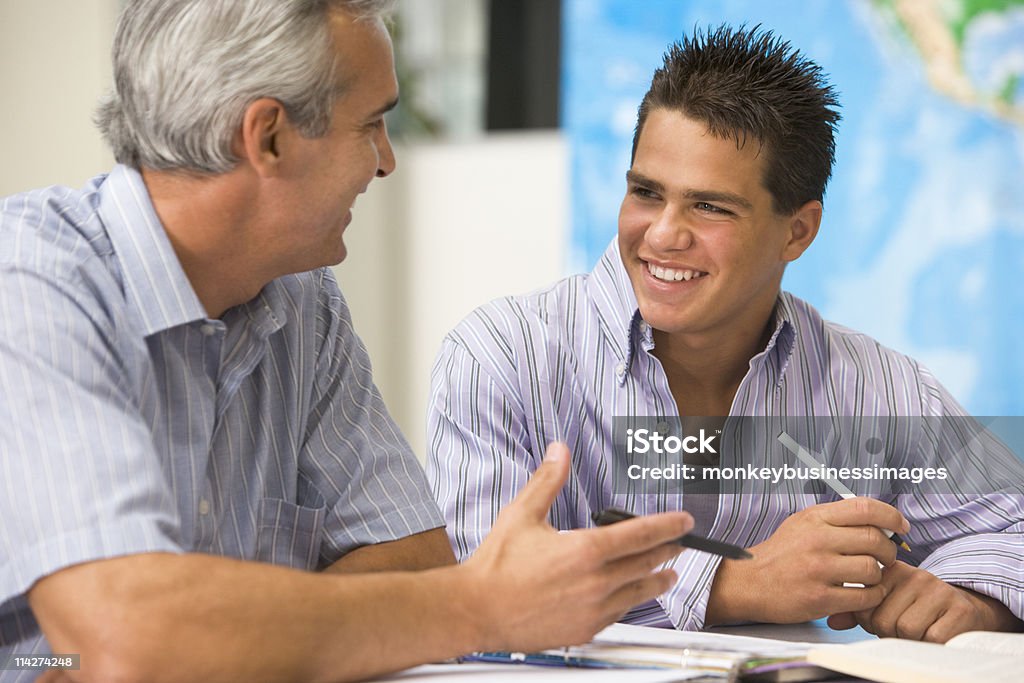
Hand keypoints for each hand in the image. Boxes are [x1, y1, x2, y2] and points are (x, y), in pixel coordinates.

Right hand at [462, 442, 692, 651]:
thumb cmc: (495, 567)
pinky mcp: (585, 630)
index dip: (669, 525)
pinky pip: (619, 614)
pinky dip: (630, 602)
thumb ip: (547, 481)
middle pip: (646, 563)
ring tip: (668, 575)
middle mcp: (596, 582)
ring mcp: (593, 610)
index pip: (641, 533)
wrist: (476, 611)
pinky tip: (630, 597)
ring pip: (639, 593)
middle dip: (667, 551)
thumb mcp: (522, 514)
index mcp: (585, 550)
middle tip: (680, 544)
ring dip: (657, 580)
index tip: (685, 521)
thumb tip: (559, 451)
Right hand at [706, 497, 908, 624]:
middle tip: (886, 557)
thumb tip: (877, 520)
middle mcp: (817, 540)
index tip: (900, 526)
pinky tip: (864, 594)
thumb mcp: (802, 524)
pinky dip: (872, 597)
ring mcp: (818, 570)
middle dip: (889, 550)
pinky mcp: (820, 598)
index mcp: (815, 518)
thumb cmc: (779, 554)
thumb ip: (835, 520)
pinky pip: (864, 597)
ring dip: (879, 576)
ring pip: (872, 569)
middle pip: (874, 539)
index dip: (891, 516)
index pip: (865, 508)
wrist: (749, 582)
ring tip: (870, 577)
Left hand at [828, 561, 1022, 641]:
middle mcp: (914, 575)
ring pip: (905, 628)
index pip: (864, 602)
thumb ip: (858, 610)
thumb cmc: (921, 608)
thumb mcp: (889, 604)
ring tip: (919, 631)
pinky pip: (931, 637)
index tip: (881, 620)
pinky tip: (935, 633)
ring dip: (910, 640)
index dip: (869, 620)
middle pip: (882, 619)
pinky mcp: (958, 609)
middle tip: (902, 630)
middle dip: (889, 633)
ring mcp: (938, 590)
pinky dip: (930, 643)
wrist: (968, 609)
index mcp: (892, 571)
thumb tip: (832, 620)